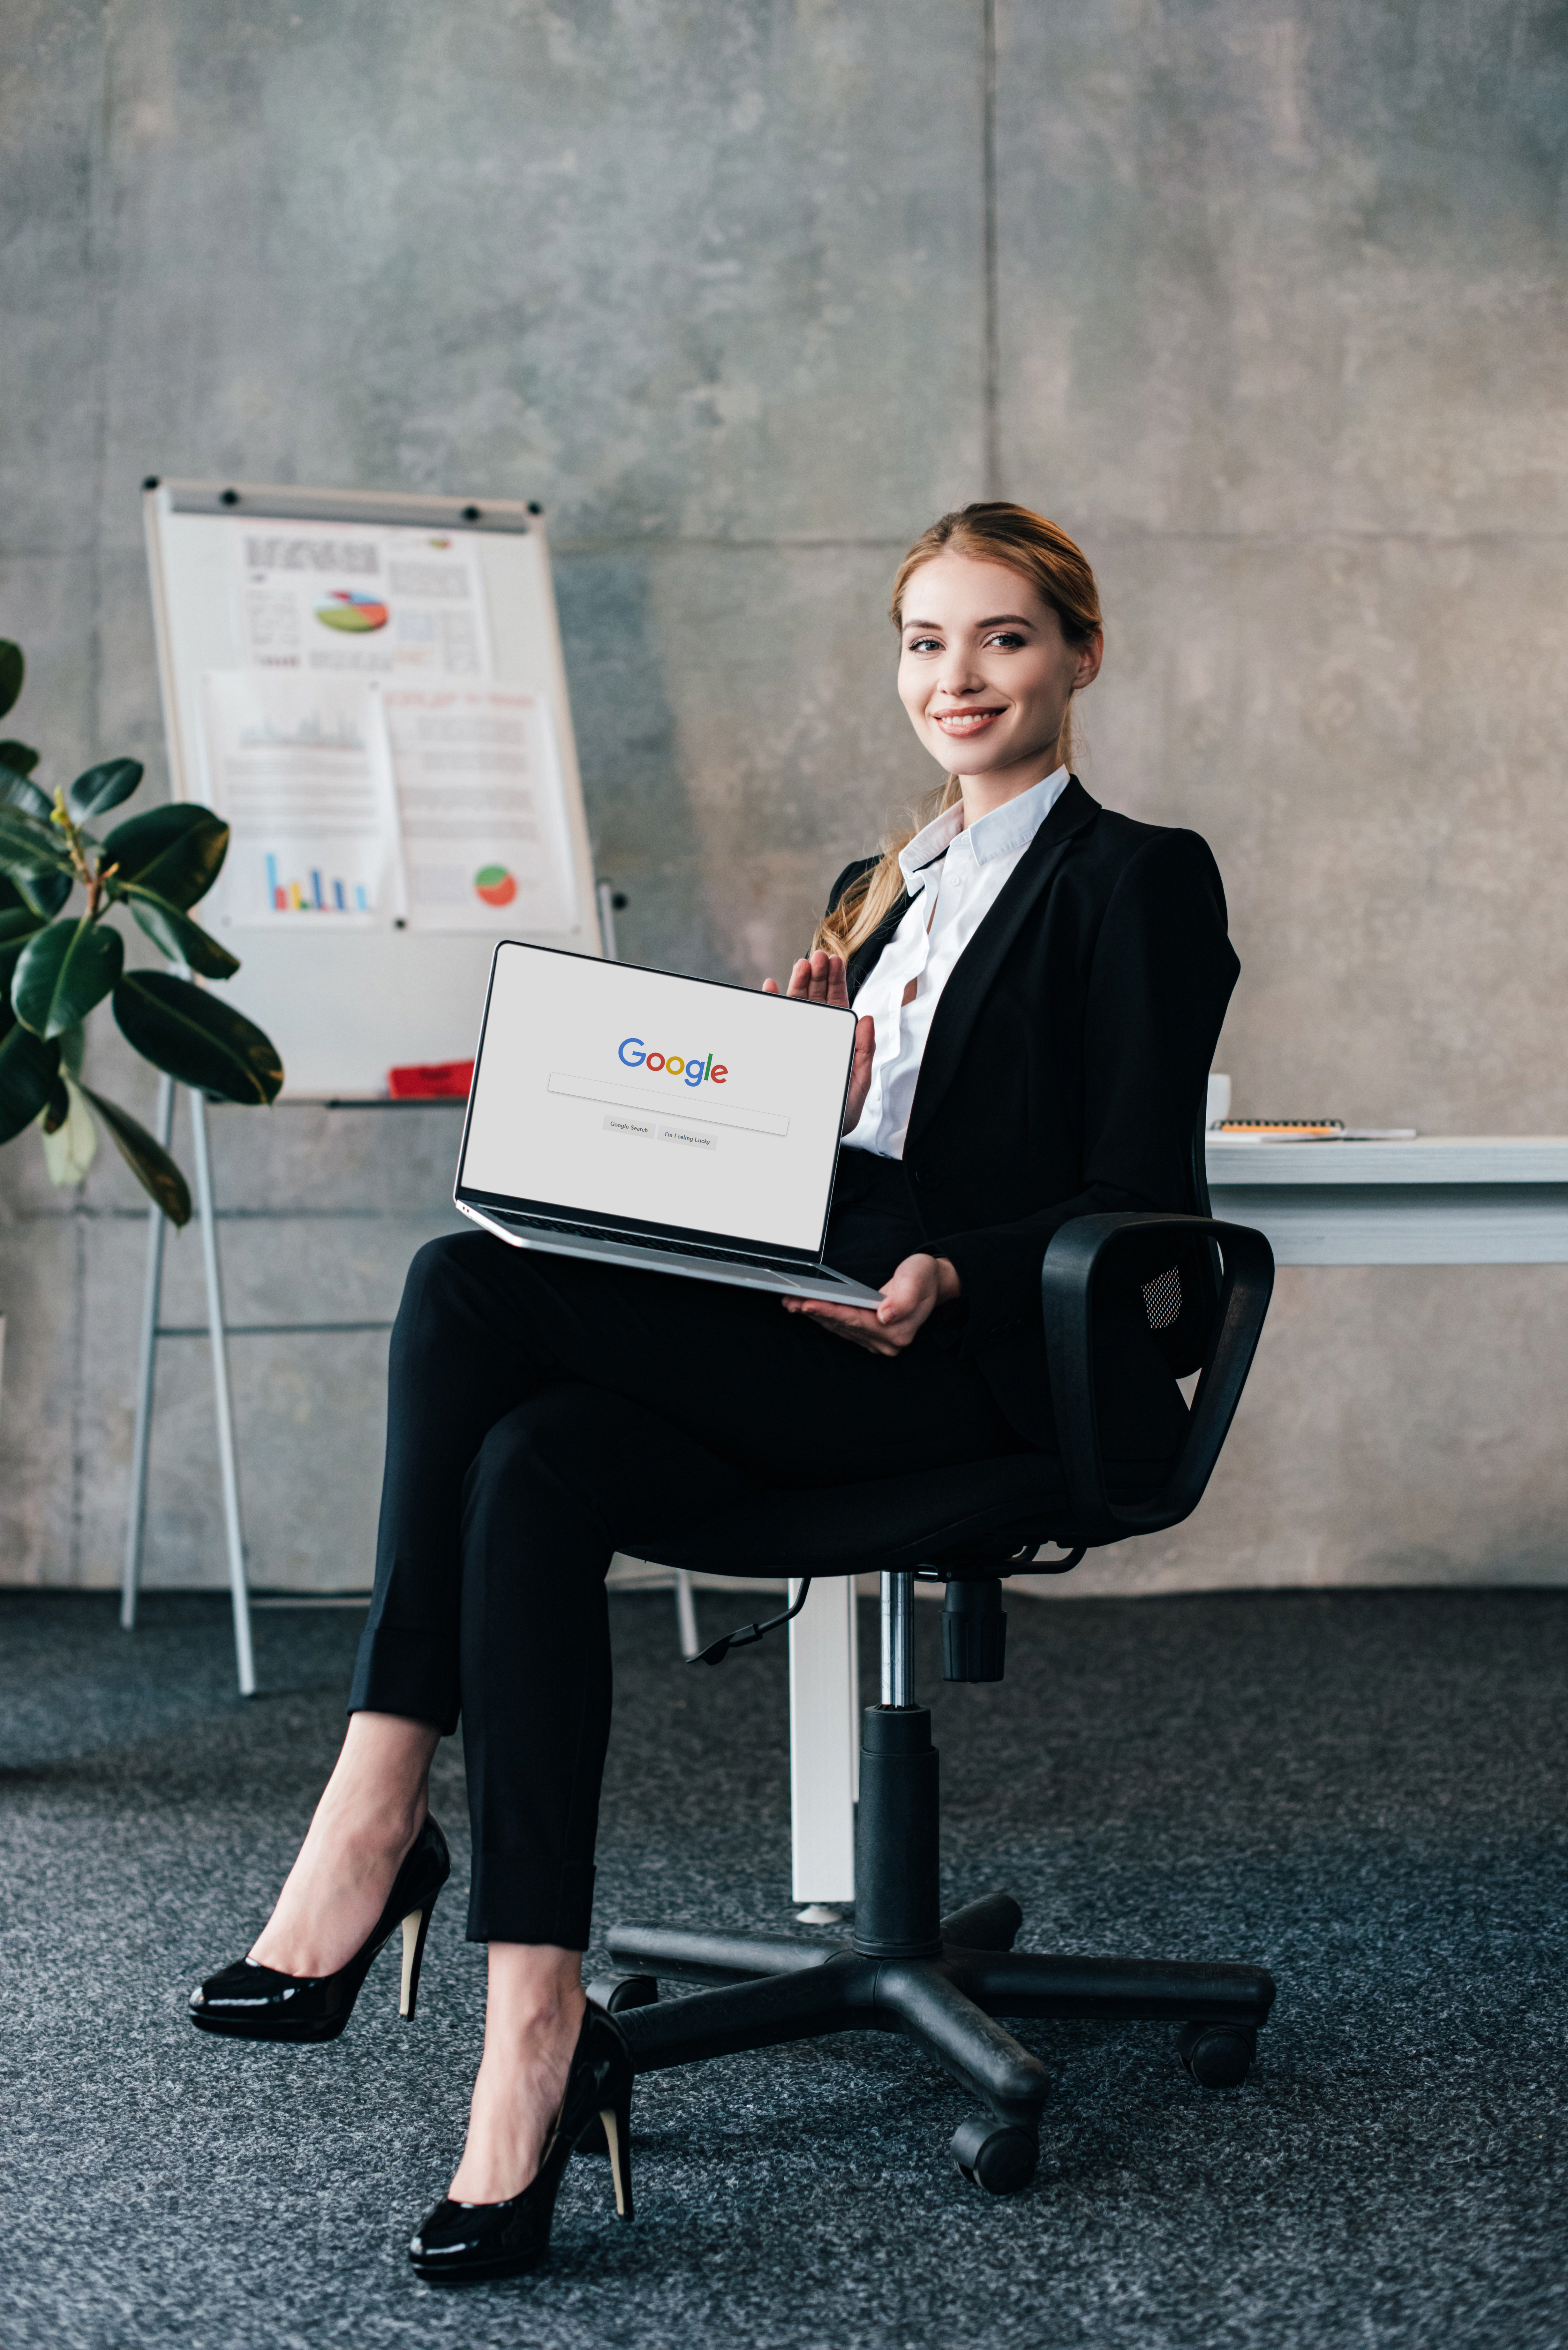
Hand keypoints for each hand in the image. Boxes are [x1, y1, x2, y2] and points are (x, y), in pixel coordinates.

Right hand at [763, 950, 874, 1133]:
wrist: (812, 1134)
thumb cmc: (836, 1112)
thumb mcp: (858, 1083)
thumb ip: (865, 1052)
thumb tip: (867, 1020)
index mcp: (838, 1037)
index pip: (838, 1002)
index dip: (837, 980)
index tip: (835, 962)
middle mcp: (816, 1032)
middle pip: (817, 996)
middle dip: (817, 974)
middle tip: (818, 957)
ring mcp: (796, 1036)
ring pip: (797, 1003)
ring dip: (798, 982)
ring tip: (801, 965)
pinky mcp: (778, 1045)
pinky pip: (772, 1019)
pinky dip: (772, 1001)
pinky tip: (772, 986)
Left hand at [783, 1250, 960, 1356]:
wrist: (932, 1282)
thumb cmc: (923, 1277)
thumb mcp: (916, 1280)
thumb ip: (903, 1299)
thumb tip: (885, 1315)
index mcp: (897, 1330)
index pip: (855, 1319)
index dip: (830, 1310)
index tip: (808, 1302)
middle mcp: (886, 1342)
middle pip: (843, 1326)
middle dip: (815, 1312)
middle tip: (790, 1301)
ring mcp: (877, 1342)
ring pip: (839, 1328)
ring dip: (815, 1316)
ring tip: (792, 1303)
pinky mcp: (870, 1337)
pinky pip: (842, 1328)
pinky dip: (824, 1317)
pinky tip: (809, 1309)